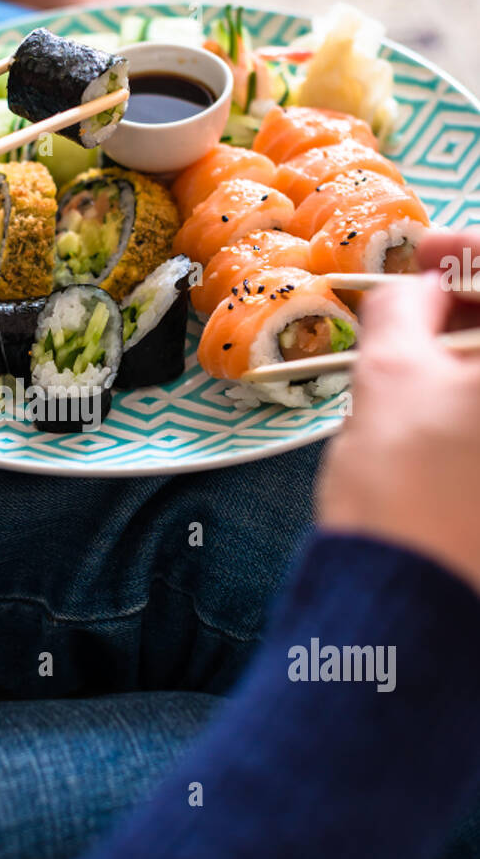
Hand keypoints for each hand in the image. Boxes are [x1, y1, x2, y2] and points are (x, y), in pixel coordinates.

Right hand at [317, 229, 479, 595]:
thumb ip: (406, 309)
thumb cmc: (402, 496)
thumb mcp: (388, 377)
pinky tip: (436, 398)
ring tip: (416, 352)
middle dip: (474, 304)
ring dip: (473, 352)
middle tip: (421, 297)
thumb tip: (419, 290)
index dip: (470, 252)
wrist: (404, 606)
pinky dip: (473, 398)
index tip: (425, 254)